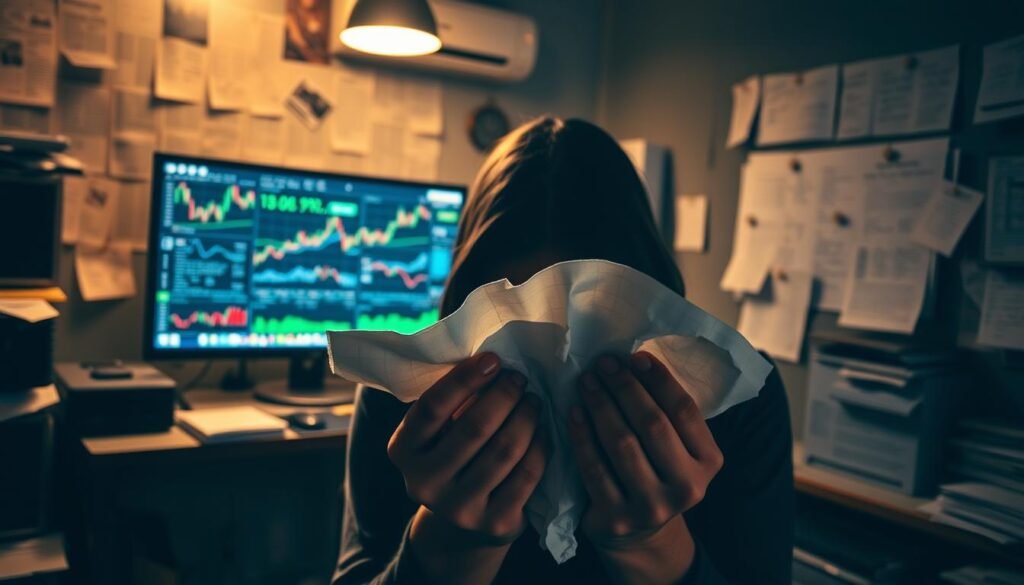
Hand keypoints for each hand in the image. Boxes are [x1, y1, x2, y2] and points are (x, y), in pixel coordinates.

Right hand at [388, 352, 547, 542]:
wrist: (460, 523)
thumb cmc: (450, 454)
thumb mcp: (437, 431)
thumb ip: (452, 400)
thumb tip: (491, 360)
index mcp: (402, 451)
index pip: (432, 407)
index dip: (465, 379)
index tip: (494, 359)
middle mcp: (424, 483)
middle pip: (474, 427)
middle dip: (504, 395)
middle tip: (520, 379)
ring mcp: (459, 508)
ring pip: (505, 450)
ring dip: (526, 416)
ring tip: (534, 401)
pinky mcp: (494, 524)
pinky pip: (527, 474)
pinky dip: (540, 445)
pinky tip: (542, 430)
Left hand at [568, 352, 722, 583]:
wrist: (639, 533)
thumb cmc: (656, 470)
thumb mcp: (676, 446)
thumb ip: (665, 412)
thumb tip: (633, 361)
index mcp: (708, 462)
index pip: (683, 411)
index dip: (658, 380)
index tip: (634, 357)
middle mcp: (687, 488)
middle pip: (652, 424)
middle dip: (624, 388)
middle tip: (603, 364)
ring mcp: (652, 507)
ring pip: (622, 444)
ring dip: (601, 405)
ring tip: (587, 382)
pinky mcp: (616, 518)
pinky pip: (594, 468)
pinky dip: (582, 436)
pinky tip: (574, 412)